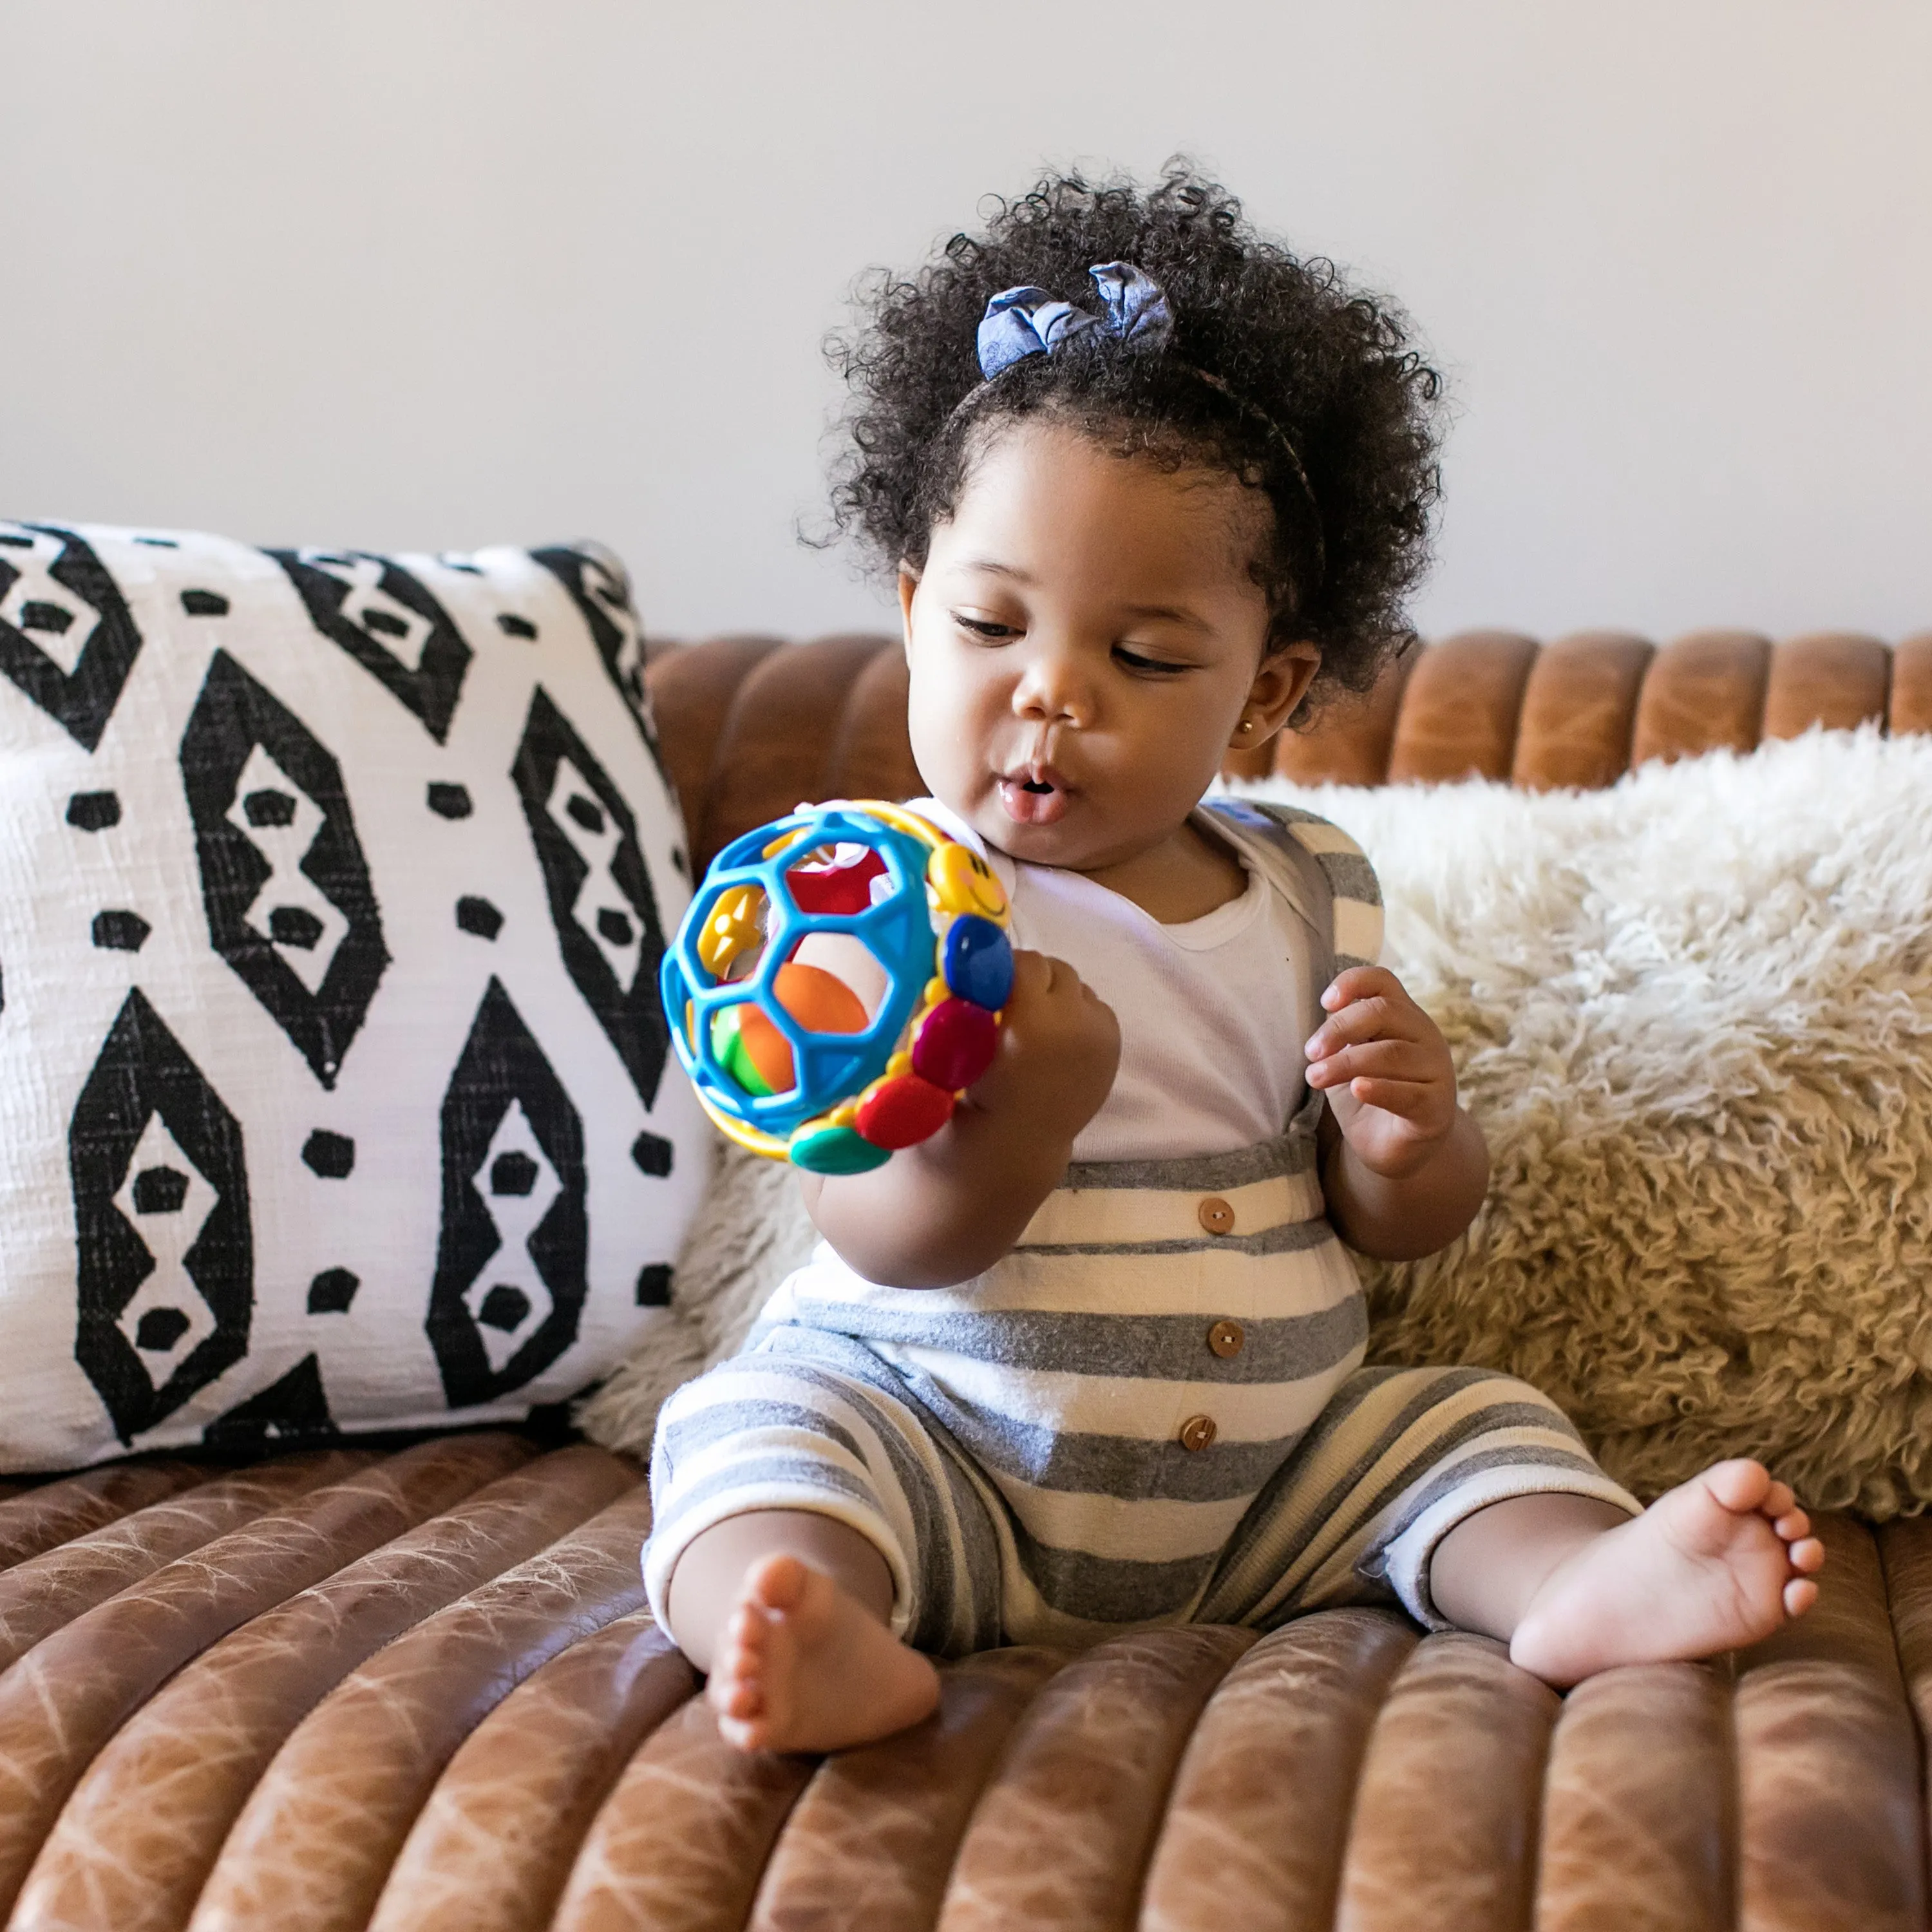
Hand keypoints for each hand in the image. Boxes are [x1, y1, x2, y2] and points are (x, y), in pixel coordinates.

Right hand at [965, 948, 1120, 1149]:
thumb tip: (966, 955)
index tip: (993, 980)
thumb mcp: (965, 1042)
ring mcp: (1098, 1033)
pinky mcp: (1113, 1043)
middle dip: (1033, 979)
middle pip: (1056, 968)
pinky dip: (1078, 1014)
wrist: (1023, 1137)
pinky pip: (1095, 1006)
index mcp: (1030, 1019)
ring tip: (1037, 1023)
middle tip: (1013, 1001)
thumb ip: (971, 994)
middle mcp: (1071, 1021)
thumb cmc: (981, 1092)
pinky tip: (1058, 1037)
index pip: (1027, 961)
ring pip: (1078, 986)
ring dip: (1057, 996)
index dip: (1008, 967)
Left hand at [1305, 965, 1456, 1178]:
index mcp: (1402, 1016)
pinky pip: (1408, 1094)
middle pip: (1383, 1012)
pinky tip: (1356, 1089)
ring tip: (1315, 1077)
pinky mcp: (1437, 1108)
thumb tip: (1327, 1012)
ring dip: (1345, 1063)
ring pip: (1391, 1053)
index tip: (1325, 1003)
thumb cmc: (1371, 1094)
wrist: (1399, 1149)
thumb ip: (1341, 1035)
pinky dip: (1379, 1089)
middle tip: (1310, 1053)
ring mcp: (1436, 1070)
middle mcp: (1425, 1035)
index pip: (1383, 981)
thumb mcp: (1348, 1058)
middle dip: (1339, 1029)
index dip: (1353, 982)